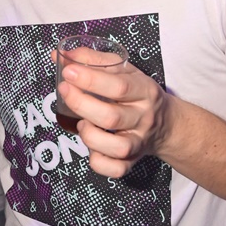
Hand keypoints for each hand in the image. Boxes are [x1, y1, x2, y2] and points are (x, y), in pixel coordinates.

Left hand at [57, 56, 172, 177]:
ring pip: (116, 148)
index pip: (118, 86)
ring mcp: (139, 142)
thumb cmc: (137, 93)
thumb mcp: (123, 70)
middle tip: (65, 91)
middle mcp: (143, 118)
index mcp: (144, 91)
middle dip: (81, 104)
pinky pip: (115, 170)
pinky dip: (98, 162)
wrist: (166, 124)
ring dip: (90, 136)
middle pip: (111, 117)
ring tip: (82, 124)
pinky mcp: (132, 161)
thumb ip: (93, 60)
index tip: (67, 71)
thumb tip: (60, 55)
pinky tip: (91, 148)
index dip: (90, 79)